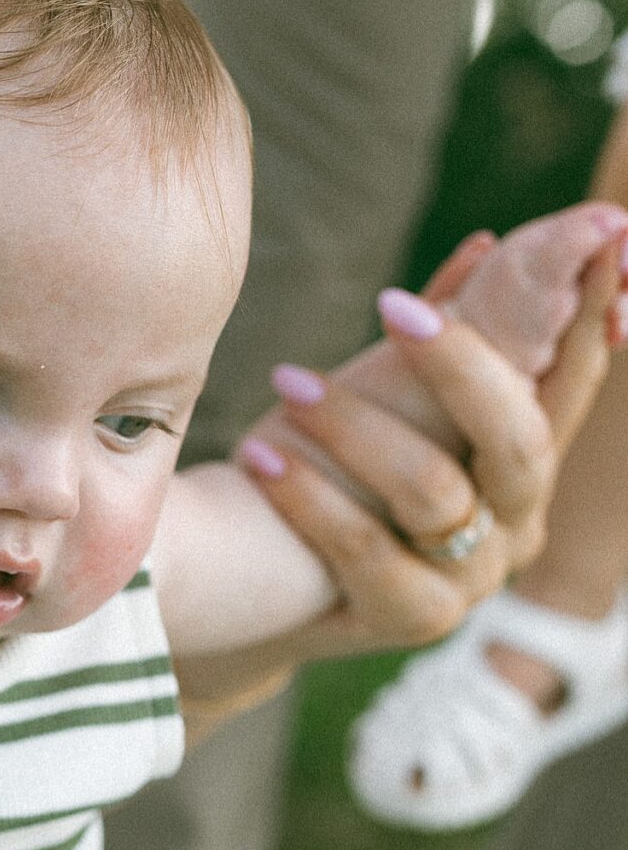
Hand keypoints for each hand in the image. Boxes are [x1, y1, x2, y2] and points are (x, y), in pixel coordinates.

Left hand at [178, 229, 624, 731]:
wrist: (257, 584)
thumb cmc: (335, 470)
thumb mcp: (391, 396)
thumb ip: (446, 330)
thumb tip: (486, 246)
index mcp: (527, 451)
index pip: (573, 371)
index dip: (592, 307)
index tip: (605, 232)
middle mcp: (518, 517)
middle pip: (519, 437)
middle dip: (458, 364)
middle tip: (390, 304)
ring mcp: (472, 576)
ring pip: (434, 490)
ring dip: (354, 427)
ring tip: (287, 381)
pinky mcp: (411, 617)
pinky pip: (366, 549)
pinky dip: (308, 496)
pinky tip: (258, 454)